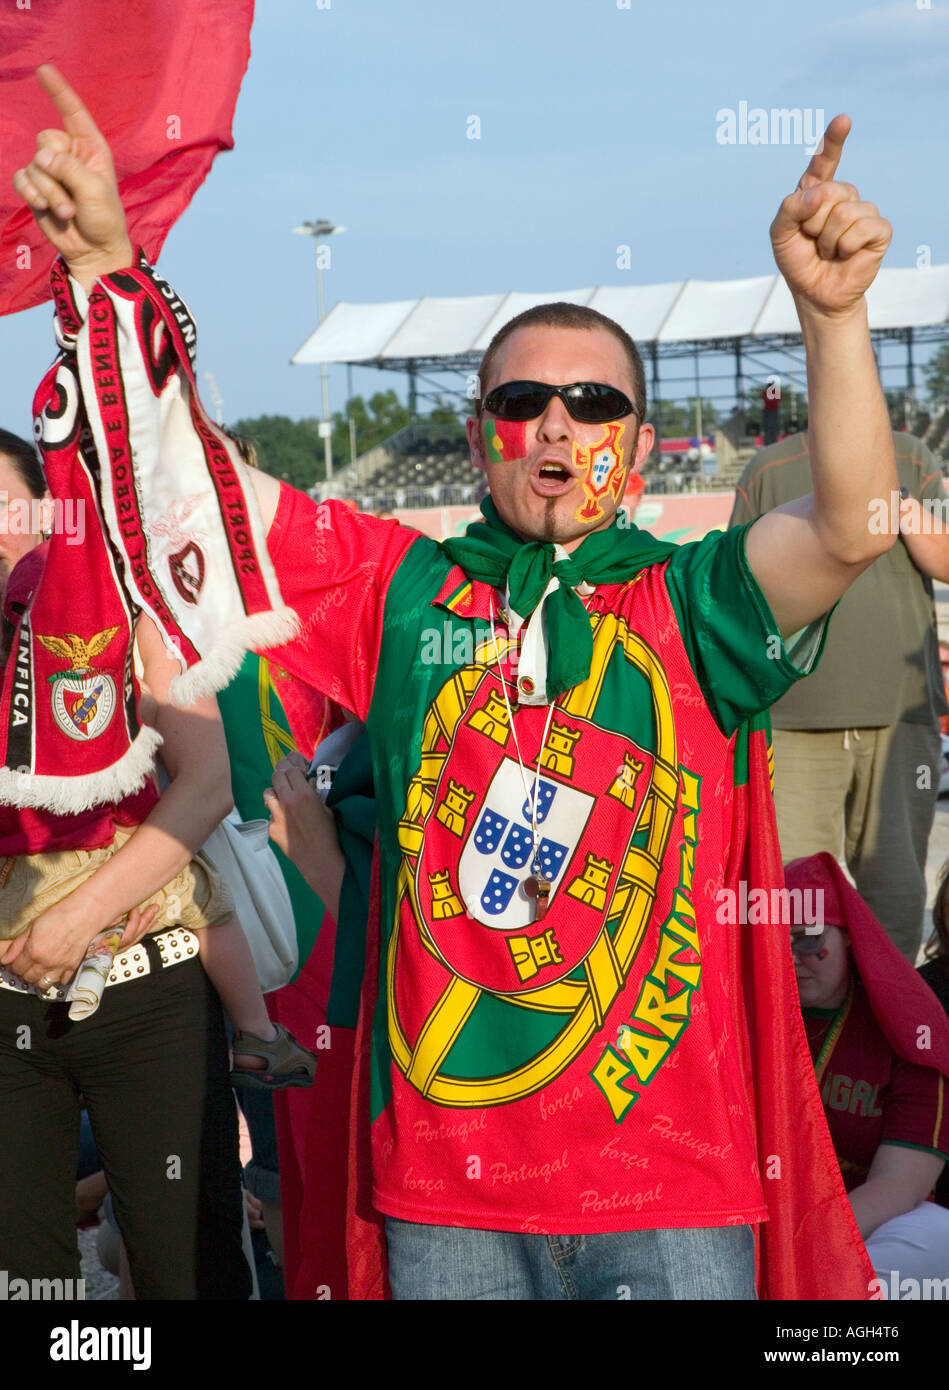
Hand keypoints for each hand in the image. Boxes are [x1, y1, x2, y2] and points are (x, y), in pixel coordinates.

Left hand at [0, 898, 158, 988]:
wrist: (86, 914)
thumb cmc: (62, 915)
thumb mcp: (34, 926)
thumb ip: (17, 945)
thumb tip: (6, 957)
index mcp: (34, 950)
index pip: (17, 968)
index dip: (15, 964)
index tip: (17, 961)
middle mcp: (47, 962)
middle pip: (28, 978)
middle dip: (25, 972)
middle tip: (28, 964)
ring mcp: (60, 966)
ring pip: (43, 984)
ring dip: (39, 978)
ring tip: (40, 969)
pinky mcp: (73, 967)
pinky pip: (61, 981)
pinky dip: (57, 977)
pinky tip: (55, 969)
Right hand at [12, 65, 131, 284]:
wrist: (92, 250)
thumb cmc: (104, 219)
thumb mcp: (95, 192)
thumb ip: (70, 170)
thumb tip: (42, 157)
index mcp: (91, 148)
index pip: (73, 113)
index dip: (58, 92)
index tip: (44, 69)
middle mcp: (69, 154)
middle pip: (46, 139)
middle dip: (56, 171)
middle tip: (72, 199)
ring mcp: (51, 170)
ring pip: (34, 164)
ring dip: (48, 191)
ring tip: (66, 211)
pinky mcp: (36, 187)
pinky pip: (22, 179)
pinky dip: (32, 194)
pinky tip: (45, 208)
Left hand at [264, 755, 339, 874]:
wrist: (320, 860)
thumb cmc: (329, 833)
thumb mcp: (326, 806)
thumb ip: (312, 791)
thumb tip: (306, 780)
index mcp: (304, 794)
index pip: (290, 769)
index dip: (294, 768)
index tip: (298, 771)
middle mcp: (287, 802)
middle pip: (276, 775)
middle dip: (283, 775)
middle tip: (290, 780)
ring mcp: (276, 816)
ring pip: (267, 793)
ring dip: (276, 792)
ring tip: (285, 799)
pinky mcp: (271, 829)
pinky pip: (270, 814)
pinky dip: (277, 814)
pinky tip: (288, 821)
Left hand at [770, 115, 890, 318]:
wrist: (815, 294)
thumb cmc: (798, 262)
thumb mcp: (780, 234)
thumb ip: (789, 209)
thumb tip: (817, 194)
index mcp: (816, 192)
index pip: (824, 162)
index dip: (833, 141)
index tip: (843, 120)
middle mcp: (841, 197)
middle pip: (829, 192)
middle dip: (814, 222)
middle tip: (813, 241)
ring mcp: (862, 211)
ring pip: (846, 212)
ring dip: (829, 239)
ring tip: (828, 251)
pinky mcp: (878, 230)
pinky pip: (864, 226)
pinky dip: (847, 245)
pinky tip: (844, 254)